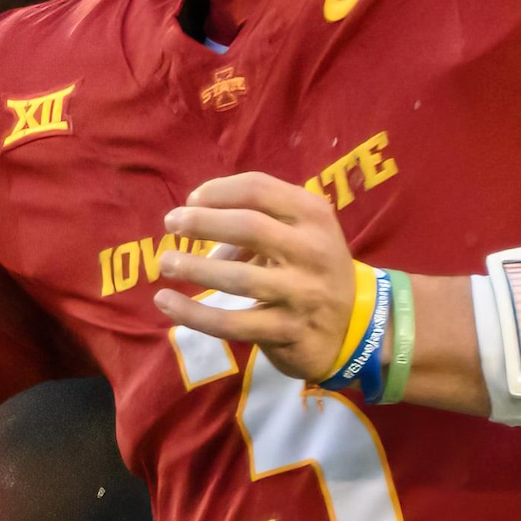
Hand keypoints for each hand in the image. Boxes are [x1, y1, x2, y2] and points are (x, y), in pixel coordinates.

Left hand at [154, 171, 368, 381]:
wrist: (354, 326)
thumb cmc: (314, 269)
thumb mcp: (301, 234)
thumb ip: (258, 223)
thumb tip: (198, 227)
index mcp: (314, 216)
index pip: (259, 188)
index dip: (218, 191)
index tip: (192, 200)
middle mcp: (312, 251)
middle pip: (249, 227)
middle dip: (202, 222)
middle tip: (171, 224)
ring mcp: (301, 294)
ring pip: (238, 278)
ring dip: (194, 268)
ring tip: (165, 263)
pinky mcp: (286, 331)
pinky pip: (231, 323)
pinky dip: (194, 314)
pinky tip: (166, 303)